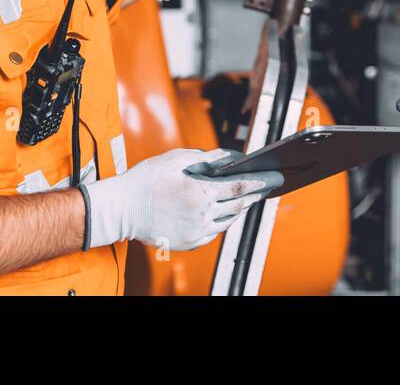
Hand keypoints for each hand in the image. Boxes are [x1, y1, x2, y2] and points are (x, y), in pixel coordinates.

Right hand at [80, 147, 282, 250]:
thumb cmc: (147, 180)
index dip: (262, 181)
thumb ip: (208, 157)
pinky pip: (215, 230)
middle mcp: (200, 215)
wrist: (122, 209)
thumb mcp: (177, 159)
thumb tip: (232, 157)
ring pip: (229, 219)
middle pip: (239, 205)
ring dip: (241, 207)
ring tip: (249, 195)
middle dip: (256, 194)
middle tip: (267, 184)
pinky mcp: (190, 242)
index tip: (277, 176)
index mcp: (198, 192)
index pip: (240, 187)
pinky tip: (226, 209)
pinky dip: (224, 219)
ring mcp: (195, 232)